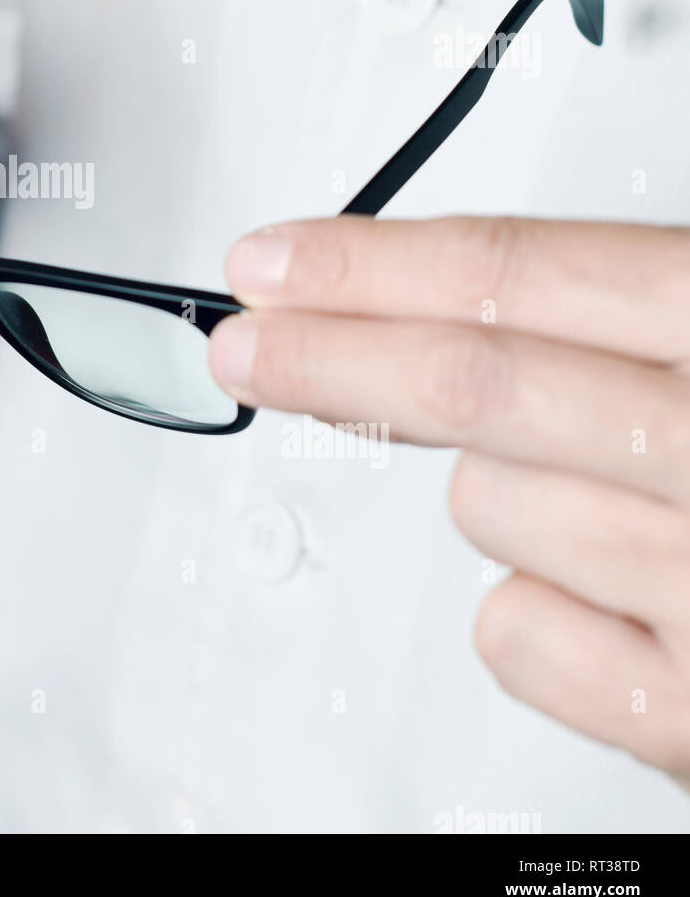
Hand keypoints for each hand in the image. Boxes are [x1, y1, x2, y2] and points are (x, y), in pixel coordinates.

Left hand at [209, 215, 689, 788]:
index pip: (524, 275)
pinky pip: (520, 635)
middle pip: (476, 389)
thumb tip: (461, 280)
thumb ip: (646, 312)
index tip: (277, 262)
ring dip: (502, 490)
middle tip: (249, 347)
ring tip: (606, 492)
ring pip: (493, 511)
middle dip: (333, 358)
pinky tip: (610, 595)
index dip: (374, 263)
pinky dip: (529, 604)